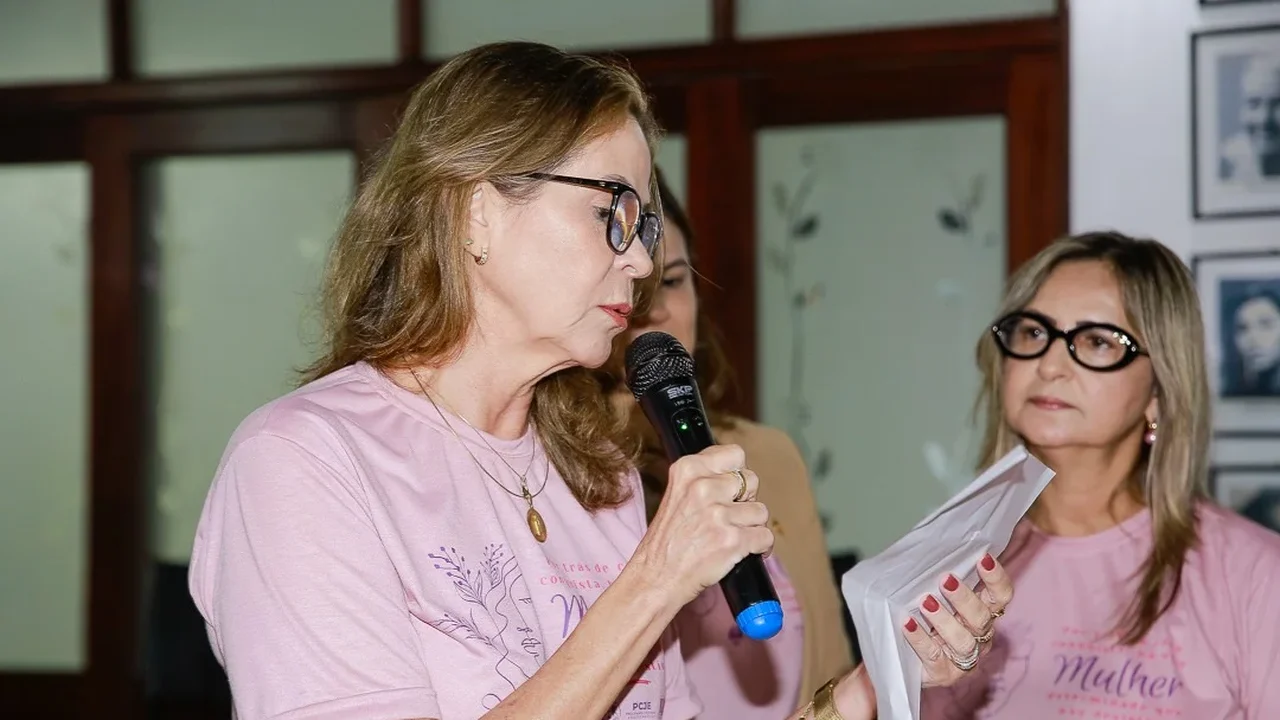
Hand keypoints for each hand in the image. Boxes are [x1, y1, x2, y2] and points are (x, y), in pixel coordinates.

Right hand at [631, 444, 772, 608]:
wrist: (656, 578)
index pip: (734, 454)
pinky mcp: (733, 540)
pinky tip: (743, 551)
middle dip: (746, 500)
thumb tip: (738, 475)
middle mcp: (703, 487)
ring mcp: (719, 514)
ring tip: (731, 537)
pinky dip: (760, 547)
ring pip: (761, 511)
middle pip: (752, 481)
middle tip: (728, 517)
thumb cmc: (667, 541)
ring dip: (751, 526)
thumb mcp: (676, 495)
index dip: (736, 474)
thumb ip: (704, 479)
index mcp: (688, 470)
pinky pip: (765, 536)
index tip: (730, 490)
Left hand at [902, 553, 1013, 685]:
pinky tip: (907, 624)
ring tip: (925, 602)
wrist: (896, 653)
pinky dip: (920, 638)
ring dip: (944, 619)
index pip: (1001, 595)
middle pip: (982, 617)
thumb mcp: (931, 591)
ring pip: (962, 640)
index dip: (996, 578)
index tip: (983, 558)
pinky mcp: (942, 674)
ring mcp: (963, 658)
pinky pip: (934, 656)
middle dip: (964, 597)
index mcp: (982, 612)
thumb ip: (940, 574)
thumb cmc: (918, 614)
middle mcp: (978, 636)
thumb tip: (933, 540)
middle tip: (944, 580)